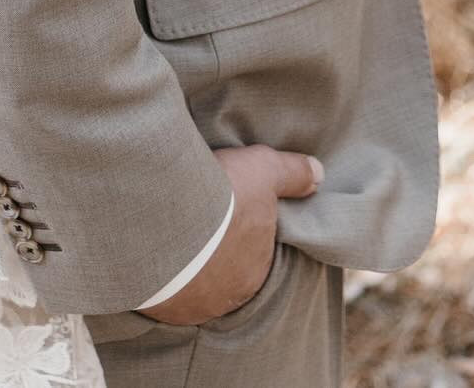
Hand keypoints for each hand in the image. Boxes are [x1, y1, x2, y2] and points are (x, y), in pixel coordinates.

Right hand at [141, 145, 323, 325]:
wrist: (164, 213)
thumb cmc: (221, 194)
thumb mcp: (263, 169)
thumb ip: (292, 174)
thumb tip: (318, 174)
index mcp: (256, 270)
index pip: (254, 252)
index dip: (241, 228)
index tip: (226, 209)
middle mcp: (227, 295)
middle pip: (223, 270)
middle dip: (214, 249)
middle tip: (198, 218)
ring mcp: (191, 303)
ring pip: (192, 283)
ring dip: (186, 263)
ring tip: (172, 231)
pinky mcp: (159, 305)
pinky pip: (163, 291)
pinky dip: (161, 274)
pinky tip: (155, 250)